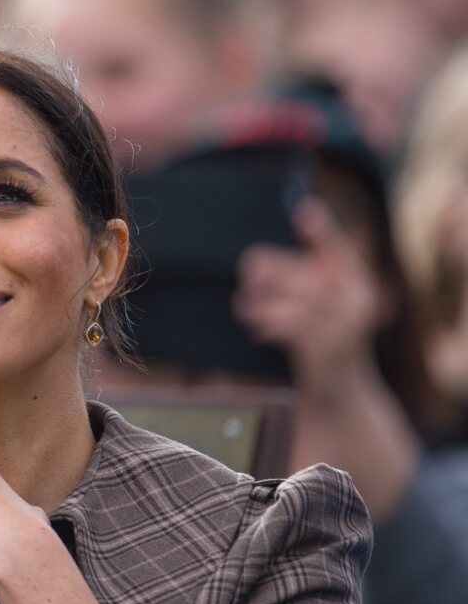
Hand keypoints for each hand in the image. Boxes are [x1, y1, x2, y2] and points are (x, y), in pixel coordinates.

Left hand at [235, 199, 381, 395]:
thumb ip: (303, 281)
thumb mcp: (322, 308)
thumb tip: (256, 261)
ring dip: (263, 300)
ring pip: (295, 299)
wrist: (340, 394)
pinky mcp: (327, 348)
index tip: (303, 209)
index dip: (322, 229)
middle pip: (308, 274)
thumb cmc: (322, 341)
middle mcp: (358, 301)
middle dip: (274, 269)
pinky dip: (268, 322)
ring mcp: (345, 326)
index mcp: (358, 284)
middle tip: (248, 271)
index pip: (341, 249)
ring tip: (245, 306)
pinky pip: (290, 325)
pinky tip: (256, 327)